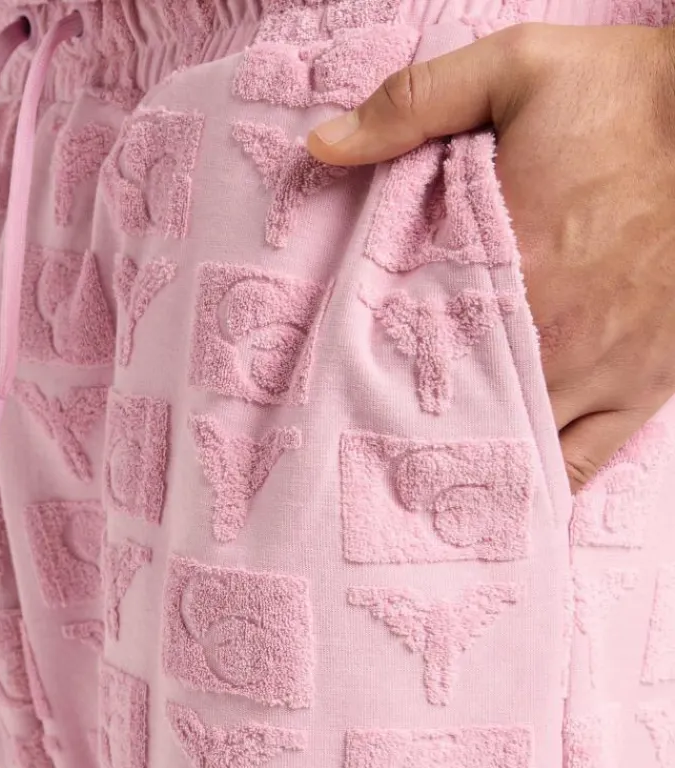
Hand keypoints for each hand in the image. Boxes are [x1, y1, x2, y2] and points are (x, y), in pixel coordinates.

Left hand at [308, 21, 674, 491]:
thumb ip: (414, 104)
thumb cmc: (631, 98)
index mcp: (505, 266)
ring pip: (510, 447)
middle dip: (405, 431)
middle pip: (453, 409)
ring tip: (412, 484)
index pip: (409, 344)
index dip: (363, 374)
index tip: (329, 390)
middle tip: (358, 450)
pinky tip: (496, 498)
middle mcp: (549, 336)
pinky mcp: (642, 390)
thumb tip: (323, 144)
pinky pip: (579, 464)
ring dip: (462, 463)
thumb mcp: (519, 70)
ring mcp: (599, 372)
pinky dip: (536, 489)